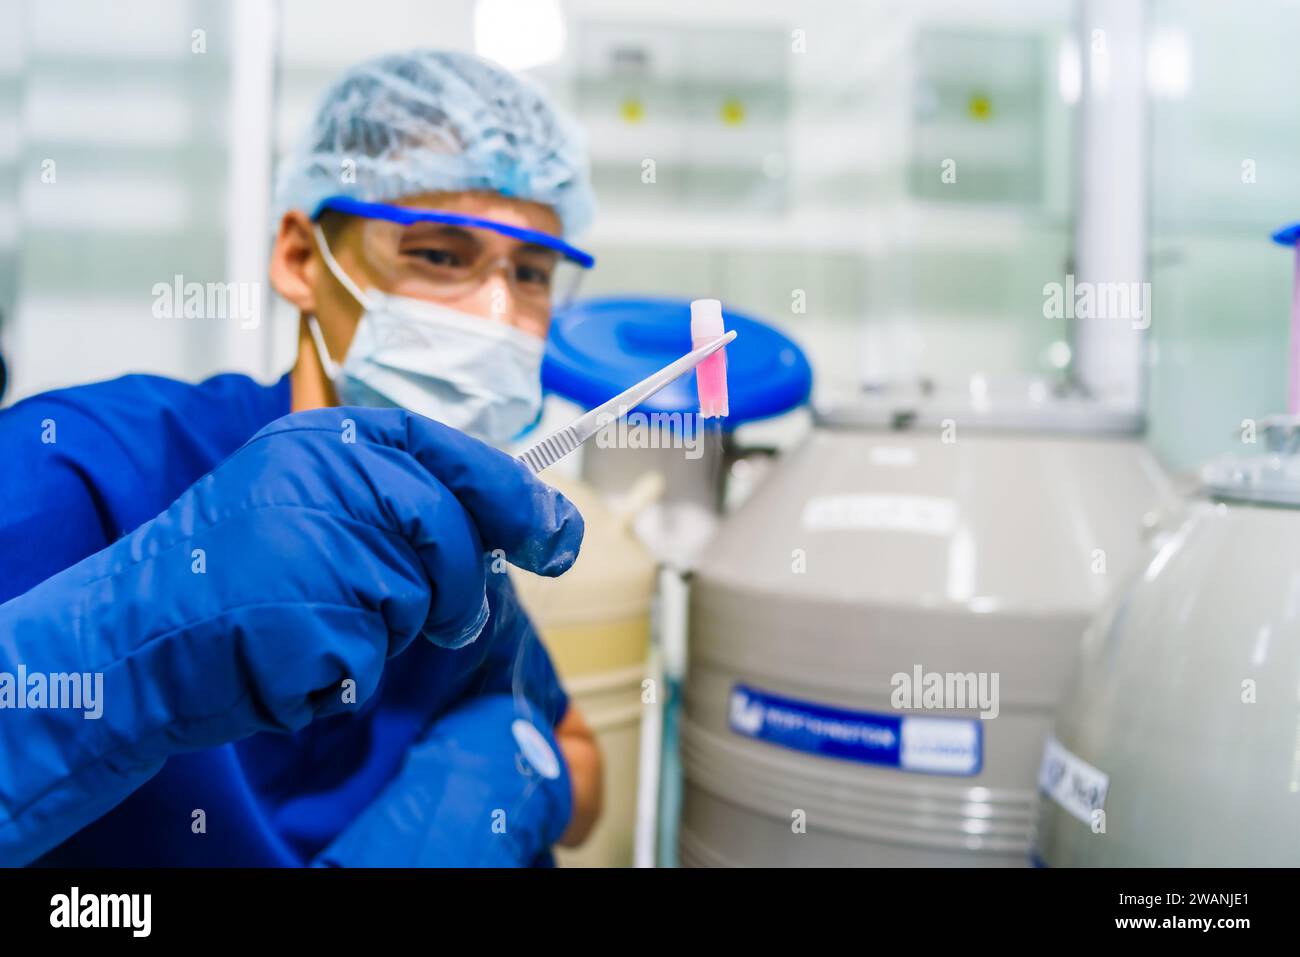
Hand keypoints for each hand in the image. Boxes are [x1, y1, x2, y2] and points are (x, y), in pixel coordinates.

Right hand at [0, 406, 582, 863]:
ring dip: (384, 633)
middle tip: (445, 619)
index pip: (450, 451)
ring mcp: (322, 544)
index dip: (513, 495)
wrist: (131, 632)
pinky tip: (291, 654)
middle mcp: (328, 477)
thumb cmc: (232, 571)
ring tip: (312, 618)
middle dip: (456, 587)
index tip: (559, 535)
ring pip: (417, 601)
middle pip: (449, 532)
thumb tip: (534, 522)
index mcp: (329, 438)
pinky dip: (346, 675)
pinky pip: (374, 660)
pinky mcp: (315, 618)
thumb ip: (404, 499)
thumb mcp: (312, 498)